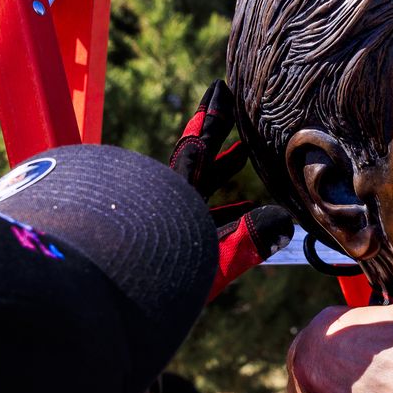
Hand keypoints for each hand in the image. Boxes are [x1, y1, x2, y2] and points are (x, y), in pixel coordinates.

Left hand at [169, 82, 293, 300]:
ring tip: (244, 164)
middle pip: (198, 162)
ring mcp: (165, 224)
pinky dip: (222, 214)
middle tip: (235, 117)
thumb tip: (283, 221)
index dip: (213, 116)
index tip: (220, 87)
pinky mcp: (166, 247)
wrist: (109, 304)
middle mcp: (168, 203)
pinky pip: (199, 221)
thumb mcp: (210, 260)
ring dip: (222, 178)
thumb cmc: (158, 280)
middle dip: (219, 140)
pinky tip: (241, 217)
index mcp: (175, 194)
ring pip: (197, 192)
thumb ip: (247, 241)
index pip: (198, 144)